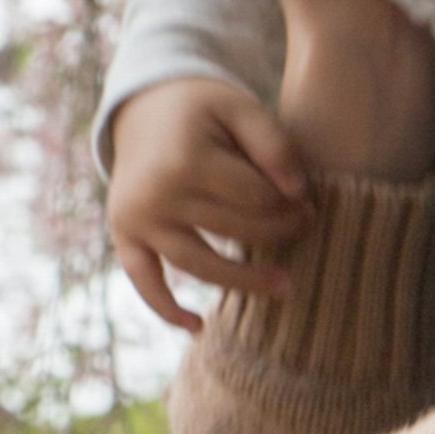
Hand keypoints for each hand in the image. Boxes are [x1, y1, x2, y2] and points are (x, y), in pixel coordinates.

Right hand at [104, 74, 314, 337]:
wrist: (142, 107)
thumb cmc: (201, 109)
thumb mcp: (239, 107)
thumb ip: (273, 143)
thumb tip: (298, 194)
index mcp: (186, 160)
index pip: (254, 199)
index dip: (289, 203)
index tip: (310, 204)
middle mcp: (156, 194)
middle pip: (232, 231)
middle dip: (277, 233)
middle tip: (305, 228)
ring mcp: (136, 219)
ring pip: (198, 265)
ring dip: (242, 281)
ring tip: (284, 287)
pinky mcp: (124, 234)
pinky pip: (144, 281)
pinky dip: (166, 309)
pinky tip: (198, 326)